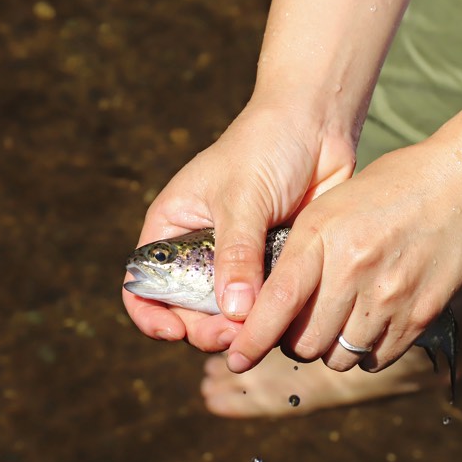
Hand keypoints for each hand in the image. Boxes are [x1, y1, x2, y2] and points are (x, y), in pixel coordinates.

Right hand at [122, 101, 355, 350]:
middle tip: (231, 336)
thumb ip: (236, 255)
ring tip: (257, 330)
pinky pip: (267, 305)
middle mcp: (200, 252)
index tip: (174, 333)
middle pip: (188, 312)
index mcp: (173, 229)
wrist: (317, 126)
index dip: (151, 316)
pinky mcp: (274, 268)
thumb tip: (232, 312)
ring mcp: (239, 263)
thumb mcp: (243, 198)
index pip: (144, 286)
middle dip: (204, 331)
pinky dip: (271, 318)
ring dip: (239, 331)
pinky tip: (283, 320)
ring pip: (229, 316)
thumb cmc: (265, 147)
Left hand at [224, 140, 461, 371]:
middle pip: (304, 342)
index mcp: (323, 235)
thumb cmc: (393, 187)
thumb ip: (301, 250)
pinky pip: (377, 358)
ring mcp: (390, 294)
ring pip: (339, 357)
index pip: (276, 302)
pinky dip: (365, 353)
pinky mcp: (421, 314)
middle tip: (298, 327)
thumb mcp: (334, 205)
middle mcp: (354, 268)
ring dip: (329, 350)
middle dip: (293, 343)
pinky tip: (367, 326)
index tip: (236, 358)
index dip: (250, 339)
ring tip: (336, 323)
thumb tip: (268, 300)